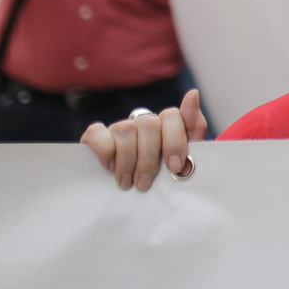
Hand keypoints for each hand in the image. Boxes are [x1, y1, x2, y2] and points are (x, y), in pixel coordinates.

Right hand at [82, 89, 205, 191]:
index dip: (174, 141)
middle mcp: (144, 121)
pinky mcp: (95, 135)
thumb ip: (193, 129)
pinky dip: (106, 152)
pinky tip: (110, 168)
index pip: (172, 115)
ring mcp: (120, 126)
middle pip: (149, 125)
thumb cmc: (160, 175)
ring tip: (127, 183)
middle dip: (149, 159)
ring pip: (126, 129)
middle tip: (145, 183)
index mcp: (167, 125)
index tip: (175, 167)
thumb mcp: (183, 159)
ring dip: (127, 161)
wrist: (129, 195)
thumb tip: (193, 93)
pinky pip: (98, 132)